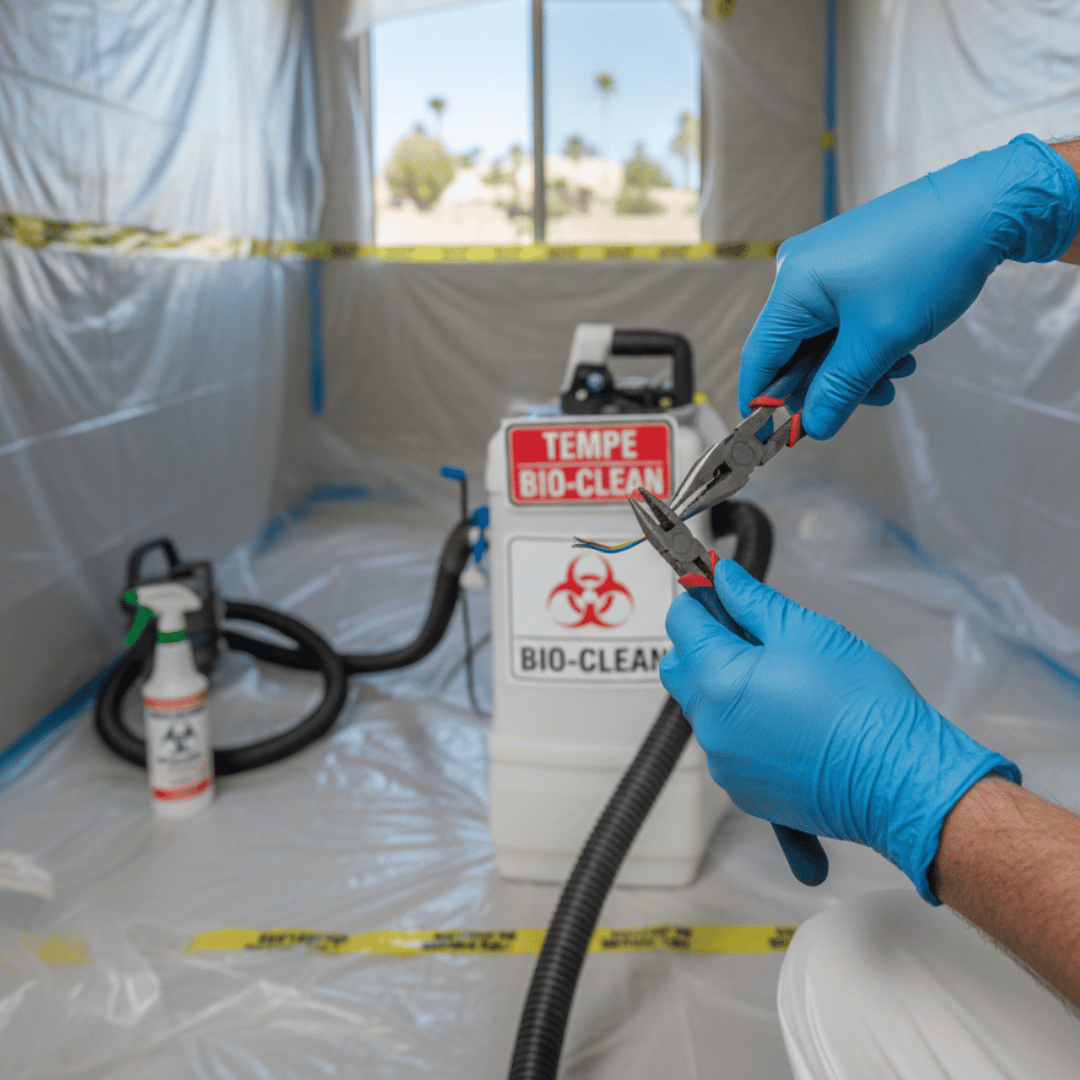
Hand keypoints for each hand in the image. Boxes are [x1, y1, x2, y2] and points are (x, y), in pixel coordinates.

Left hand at [660, 560, 1018, 901]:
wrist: (900, 779)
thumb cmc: (864, 708)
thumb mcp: (807, 632)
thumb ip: (754, 601)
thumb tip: (725, 578)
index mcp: (719, 680)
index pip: (682, 623)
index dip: (700, 600)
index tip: (717, 591)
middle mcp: (711, 726)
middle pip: (682, 668)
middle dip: (705, 643)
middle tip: (751, 633)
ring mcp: (725, 762)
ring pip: (704, 708)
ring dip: (725, 687)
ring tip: (779, 680)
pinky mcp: (744, 789)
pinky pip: (728, 747)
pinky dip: (743, 728)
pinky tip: (784, 719)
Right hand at [741, 134, 1079, 438]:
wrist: (983, 207)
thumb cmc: (930, 261)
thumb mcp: (880, 341)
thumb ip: (839, 389)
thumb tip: (813, 427)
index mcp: (794, 285)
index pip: (760, 358)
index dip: (764, 401)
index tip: (774, 436)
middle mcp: (799, 272)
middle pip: (792, 351)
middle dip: (828, 383)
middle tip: (867, 399)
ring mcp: (823, 266)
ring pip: (822, 339)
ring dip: (853, 366)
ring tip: (896, 371)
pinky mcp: (847, 264)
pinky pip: (840, 319)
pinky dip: (864, 343)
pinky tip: (897, 350)